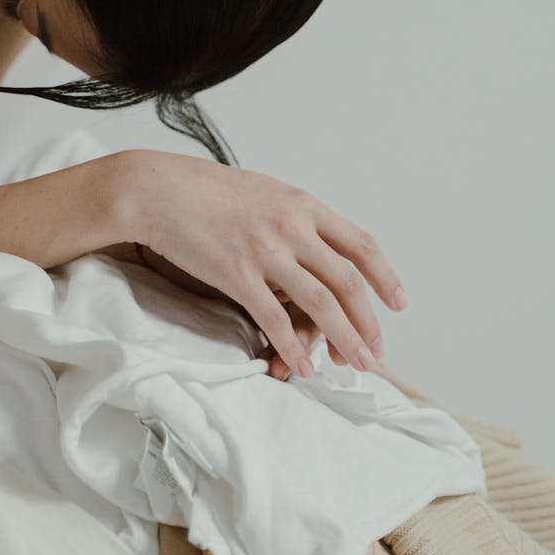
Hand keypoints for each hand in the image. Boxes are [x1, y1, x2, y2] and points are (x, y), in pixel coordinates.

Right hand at [123, 150, 407, 379]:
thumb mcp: (264, 193)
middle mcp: (292, 226)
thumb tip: (317, 244)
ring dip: (343, 339)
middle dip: (367, 322)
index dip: (384, 277)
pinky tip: (304, 366)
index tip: (397, 303)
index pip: (360, 245)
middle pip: (347, 282)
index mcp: (303, 205)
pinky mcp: (236, 273)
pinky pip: (274, 318)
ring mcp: (265, 250)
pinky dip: (293, 346)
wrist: (157, 188)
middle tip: (376, 351)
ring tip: (354, 364)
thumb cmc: (205, 192)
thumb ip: (293, 217)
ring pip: (320, 303)